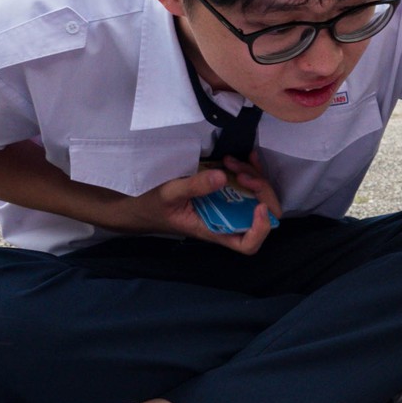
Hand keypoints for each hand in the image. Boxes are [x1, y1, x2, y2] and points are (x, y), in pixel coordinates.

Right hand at [93, 155, 280, 253]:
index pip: (248, 244)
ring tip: (232, 161)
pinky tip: (238, 158)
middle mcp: (226, 221)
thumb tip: (222, 177)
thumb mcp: (169, 194)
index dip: (260, 229)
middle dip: (261, 191)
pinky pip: (246, 183)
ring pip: (257, 196)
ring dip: (253, 175)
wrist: (139, 204)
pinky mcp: (223, 191)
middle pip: (261, 216)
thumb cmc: (152, 206)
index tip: (257, 205)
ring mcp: (227, 206)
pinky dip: (248, 169)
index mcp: (214, 230)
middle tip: (242, 172)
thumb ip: (193, 187)